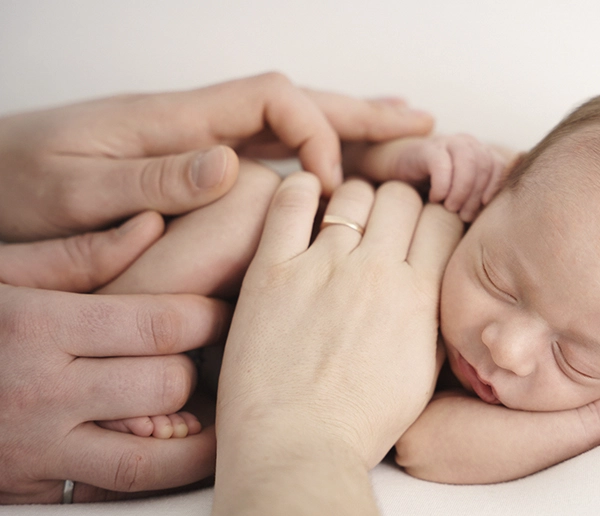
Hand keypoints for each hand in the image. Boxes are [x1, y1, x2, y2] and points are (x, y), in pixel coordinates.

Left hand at [0, 72, 433, 240]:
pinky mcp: (187, 161)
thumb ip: (151, 176)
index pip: (274, 103)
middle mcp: (194, 123)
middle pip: (296, 102)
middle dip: (361, 113)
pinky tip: (329, 166)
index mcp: (174, 121)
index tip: (330, 190)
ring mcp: (194, 140)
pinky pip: (265, 149)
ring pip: (288, 122)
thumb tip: (231, 163)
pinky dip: (309, 151)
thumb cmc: (12, 188)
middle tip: (420, 122)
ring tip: (400, 131)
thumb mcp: (72, 191)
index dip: (317, 136)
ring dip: (346, 126)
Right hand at [0, 218, 231, 502]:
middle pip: (164, 387)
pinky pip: (110, 491)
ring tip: (225, 418)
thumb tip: (151, 226)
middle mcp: (40, 394)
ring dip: (198, 443)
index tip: (226, 309)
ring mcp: (35, 451)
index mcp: (36, 328)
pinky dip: (151, 474)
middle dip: (200, 369)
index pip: (158, 325)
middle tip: (220, 356)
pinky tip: (172, 451)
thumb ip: (78, 255)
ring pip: (148, 460)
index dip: (210, 316)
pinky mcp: (31, 488)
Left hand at [216, 174, 462, 467]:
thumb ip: (433, 318)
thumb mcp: (423, 374)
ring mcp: (323, 266)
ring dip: (354, 201)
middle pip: (400, 197)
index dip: (433, 221)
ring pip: (354, 192)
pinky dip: (302, 189)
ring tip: (341, 225)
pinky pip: (291, 200)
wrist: (298, 449)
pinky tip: (306, 201)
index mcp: (419, 296)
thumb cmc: (359, 424)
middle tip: (379, 230)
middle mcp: (376, 271)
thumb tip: (431, 279)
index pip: (441, 220)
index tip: (417, 233)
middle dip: (397, 206)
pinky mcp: (273, 270)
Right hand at [347, 134, 509, 221]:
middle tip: (463, 217)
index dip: (492, 192)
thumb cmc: (426, 200)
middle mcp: (466, 144)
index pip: (500, 168)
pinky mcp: (425, 148)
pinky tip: (435, 198)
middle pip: (487, 164)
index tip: (479, 214)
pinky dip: (443, 184)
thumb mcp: (457, 207)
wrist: (387, 180)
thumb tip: (502, 229)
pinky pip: (442, 162)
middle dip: (476, 194)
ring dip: (462, 190)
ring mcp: (446, 143)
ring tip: (449, 208)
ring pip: (470, 160)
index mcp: (479, 155)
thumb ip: (477, 209)